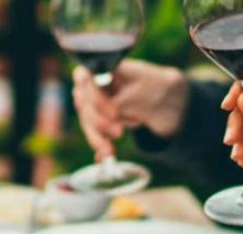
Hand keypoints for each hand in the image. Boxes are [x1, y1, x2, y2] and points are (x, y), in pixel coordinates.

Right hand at [71, 60, 190, 160]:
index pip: (84, 78)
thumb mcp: (142, 85)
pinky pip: (92, 132)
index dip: (96, 98)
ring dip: (96, 138)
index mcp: (102, 67)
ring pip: (86, 120)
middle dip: (98, 122)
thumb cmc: (150, 82)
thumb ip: (124, 93)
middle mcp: (91, 83)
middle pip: (83, 103)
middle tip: (119, 133)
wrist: (159, 97)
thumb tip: (114, 104)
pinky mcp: (96, 118)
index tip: (115, 113)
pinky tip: (103, 157)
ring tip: (109, 152)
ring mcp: (92, 101)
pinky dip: (98, 145)